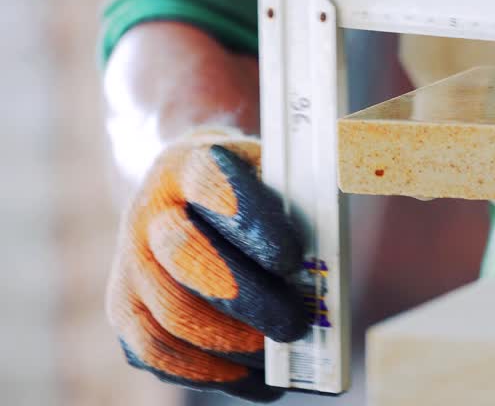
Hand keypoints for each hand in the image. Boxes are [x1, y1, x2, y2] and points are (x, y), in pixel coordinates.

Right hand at [106, 128, 307, 401]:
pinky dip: (204, 372)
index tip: (290, 258)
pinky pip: (153, 351)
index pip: (211, 183)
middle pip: (185, 253)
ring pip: (168, 313)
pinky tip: (249, 377)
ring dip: (228, 343)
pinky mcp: (124, 307)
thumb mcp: (272, 174)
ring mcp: (129, 261)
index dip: (249, 221)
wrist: (184, 193)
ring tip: (276, 356)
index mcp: (191, 164)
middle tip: (294, 323)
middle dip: (245, 296)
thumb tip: (323, 264)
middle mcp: (150, 210)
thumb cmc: (248, 191)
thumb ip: (298, 206)